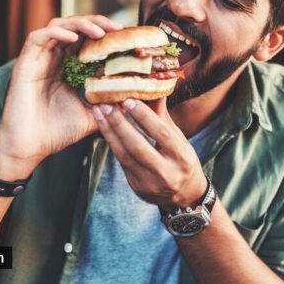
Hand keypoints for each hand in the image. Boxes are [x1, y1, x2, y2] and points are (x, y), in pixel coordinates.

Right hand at [0, 15, 122, 179]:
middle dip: (98, 23)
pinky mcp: (25, 63)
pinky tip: (72, 37)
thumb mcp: (93, 115)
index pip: (88, 40)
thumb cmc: (57, 133)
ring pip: (58, 25)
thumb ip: (111, 105)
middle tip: (119, 29)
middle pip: (75, 27)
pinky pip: (38, 37)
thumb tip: (138, 99)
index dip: (107, 34)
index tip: (127, 37)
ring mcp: (39, 59)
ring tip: (100, 32)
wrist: (29, 148)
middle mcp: (54, 59)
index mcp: (68, 67)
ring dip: (80, 24)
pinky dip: (56, 32)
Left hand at [92, 98, 206, 209]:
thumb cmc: (182, 160)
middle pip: (138, 146)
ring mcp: (150, 183)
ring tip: (99, 113)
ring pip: (125, 155)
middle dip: (120, 124)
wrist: (184, 195)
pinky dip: (112, 143)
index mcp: (182, 157)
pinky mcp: (136, 187)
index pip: (161, 134)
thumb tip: (154, 88)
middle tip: (106, 105)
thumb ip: (163, 117)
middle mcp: (167, 173)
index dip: (144, 116)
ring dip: (110, 132)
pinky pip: (121, 162)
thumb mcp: (179, 139)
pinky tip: (105, 128)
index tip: (128, 100)